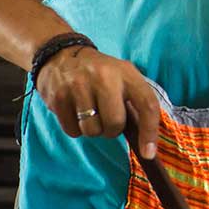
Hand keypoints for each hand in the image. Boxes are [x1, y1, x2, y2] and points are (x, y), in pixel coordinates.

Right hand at [35, 45, 161, 156]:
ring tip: (89, 112)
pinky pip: (72, 131)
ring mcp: (79, 85)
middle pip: (115, 124)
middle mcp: (104, 77)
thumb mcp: (122, 78)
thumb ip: (134, 103)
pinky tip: (74, 111)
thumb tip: (146, 144)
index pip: (146, 104)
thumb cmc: (100, 74)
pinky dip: (75, 128)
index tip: (148, 153)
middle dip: (112, 130)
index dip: (150, 132)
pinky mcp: (58, 97)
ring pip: (92, 131)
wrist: (61, 55)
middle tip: (106, 117)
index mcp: (126, 73)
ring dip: (93, 130)